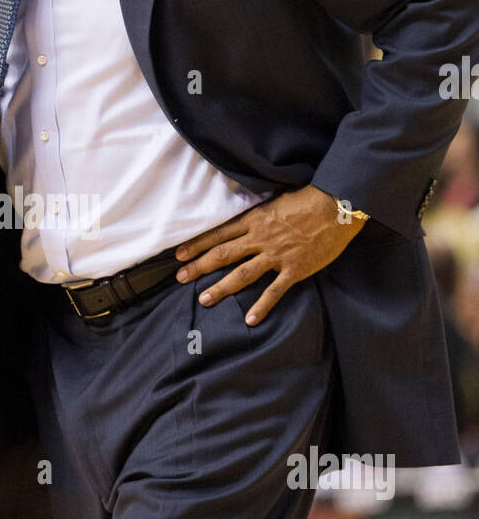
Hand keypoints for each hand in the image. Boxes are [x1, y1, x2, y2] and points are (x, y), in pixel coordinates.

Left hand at [174, 184, 366, 324]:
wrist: (338, 205)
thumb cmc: (310, 199)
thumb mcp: (277, 201)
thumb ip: (260, 215)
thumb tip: (246, 223)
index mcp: (255, 220)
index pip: (219, 234)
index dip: (197, 245)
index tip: (179, 255)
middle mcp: (260, 239)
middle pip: (223, 254)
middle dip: (199, 266)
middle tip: (180, 278)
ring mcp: (277, 256)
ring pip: (242, 274)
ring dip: (221, 288)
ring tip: (204, 299)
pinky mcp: (295, 269)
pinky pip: (274, 291)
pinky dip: (262, 306)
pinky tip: (250, 319)